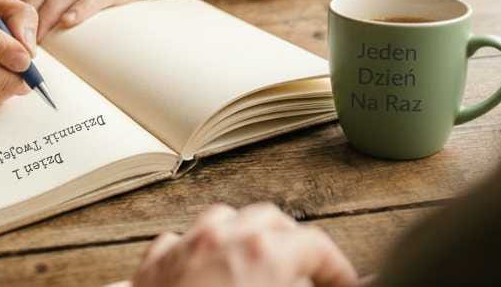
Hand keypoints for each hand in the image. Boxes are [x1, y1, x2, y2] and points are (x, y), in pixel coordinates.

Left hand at [131, 203, 357, 286]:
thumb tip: (330, 285)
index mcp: (262, 254)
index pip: (317, 246)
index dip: (339, 269)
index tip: (346, 286)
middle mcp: (222, 238)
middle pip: (271, 221)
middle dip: (294, 244)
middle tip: (308, 277)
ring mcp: (184, 246)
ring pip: (224, 220)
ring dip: (247, 237)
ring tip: (259, 266)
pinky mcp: (154, 265)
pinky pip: (184, 241)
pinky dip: (202, 251)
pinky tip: (207, 273)